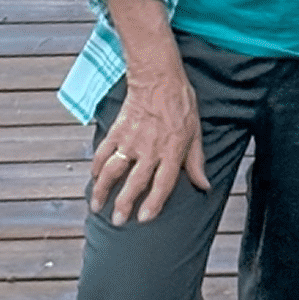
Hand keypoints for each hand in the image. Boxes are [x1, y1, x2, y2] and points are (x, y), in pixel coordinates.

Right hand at [90, 53, 209, 225]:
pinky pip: (104, 151)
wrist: (158, 77)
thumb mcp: (195, 132)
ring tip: (97, 205)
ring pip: (113, 170)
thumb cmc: (180, 104)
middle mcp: (150, 149)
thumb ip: (196, 162)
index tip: (143, 219)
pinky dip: (97, 165)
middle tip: (117, 221)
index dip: (153, 204)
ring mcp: (131, 140)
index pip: (162, 184)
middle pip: (134, 182)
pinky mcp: (117, 130)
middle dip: (124, 204)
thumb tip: (204, 185)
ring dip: (103, 189)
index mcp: (172, 151)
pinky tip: (94, 177)